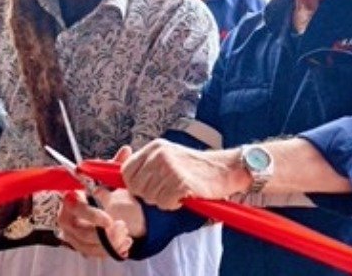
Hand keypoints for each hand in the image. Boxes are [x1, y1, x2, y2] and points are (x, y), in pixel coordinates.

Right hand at [56, 147, 143, 258]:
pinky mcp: (79, 246)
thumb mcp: (106, 179)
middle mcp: (66, 219)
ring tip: (126, 235)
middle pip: (82, 231)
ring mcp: (71, 235)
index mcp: (69, 200)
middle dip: (104, 234)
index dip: (92, 214)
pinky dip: (109, 249)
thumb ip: (113, 167)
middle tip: (121, 229)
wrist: (95, 211)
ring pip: (89, 245)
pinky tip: (123, 242)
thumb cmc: (98, 193)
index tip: (109, 219)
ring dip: (110, 242)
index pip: (75, 208)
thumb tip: (126, 150)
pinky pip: (93, 252)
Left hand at [122, 139, 242, 209]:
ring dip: (163, 200)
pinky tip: (184, 196)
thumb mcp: (169, 156)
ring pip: (150, 197)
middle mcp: (159, 155)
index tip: (147, 188)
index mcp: (154, 147)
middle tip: (168, 190)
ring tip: (178, 191)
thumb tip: (127, 180)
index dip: (134, 184)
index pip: (126, 171)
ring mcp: (169, 168)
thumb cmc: (196, 167)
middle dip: (149, 195)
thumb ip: (149, 165)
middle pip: (136, 187)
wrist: (224, 169)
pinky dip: (173, 204)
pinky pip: (165, 202)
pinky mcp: (180, 182)